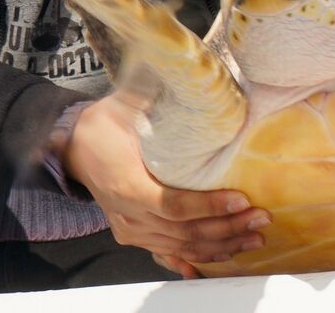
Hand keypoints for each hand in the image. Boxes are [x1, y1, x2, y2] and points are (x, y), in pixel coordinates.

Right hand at [62, 91, 269, 273]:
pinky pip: (167, 252)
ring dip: (220, 245)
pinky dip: (194, 258)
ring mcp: (130, 229)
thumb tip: (187, 72)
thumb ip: (151, 95)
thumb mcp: (124, 104)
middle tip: (261, 219)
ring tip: (253, 238)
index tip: (240, 199)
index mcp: (126, 184)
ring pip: (180, 246)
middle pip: (183, 232)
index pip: (173, 205)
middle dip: (227, 228)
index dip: (208, 206)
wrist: (73, 145)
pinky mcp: (134, 234)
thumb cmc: (102, 124)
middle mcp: (128, 215)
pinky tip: (218, 260)